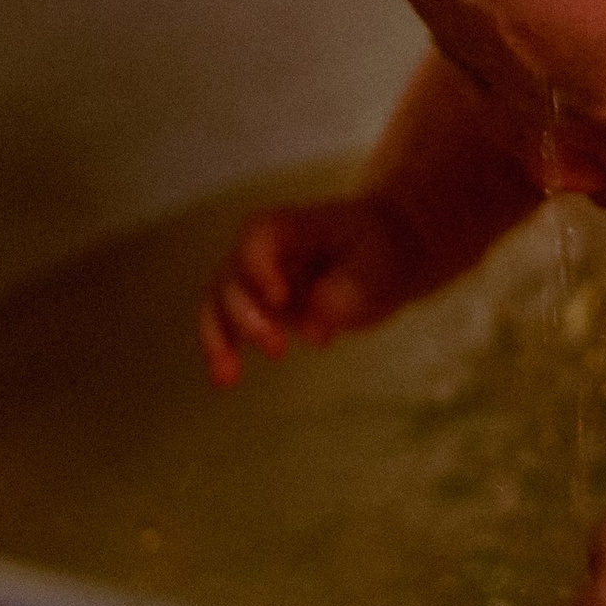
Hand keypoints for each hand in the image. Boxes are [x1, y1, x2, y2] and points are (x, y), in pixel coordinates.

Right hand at [198, 194, 410, 386]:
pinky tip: (226, 379)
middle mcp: (263, 251)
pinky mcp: (258, 309)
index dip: (258, 268)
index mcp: (292, 226)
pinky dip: (222, 352)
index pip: (258, 239)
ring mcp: (255, 279)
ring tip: (229, 375)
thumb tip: (317, 319)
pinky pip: (227, 328)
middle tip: (277, 348)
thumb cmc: (381, 251)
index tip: (279, 298)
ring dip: (219, 339)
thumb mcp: (379, 262)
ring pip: (218, 303)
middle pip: (232, 275)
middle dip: (245, 315)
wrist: (387, 257)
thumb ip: (351, 288)